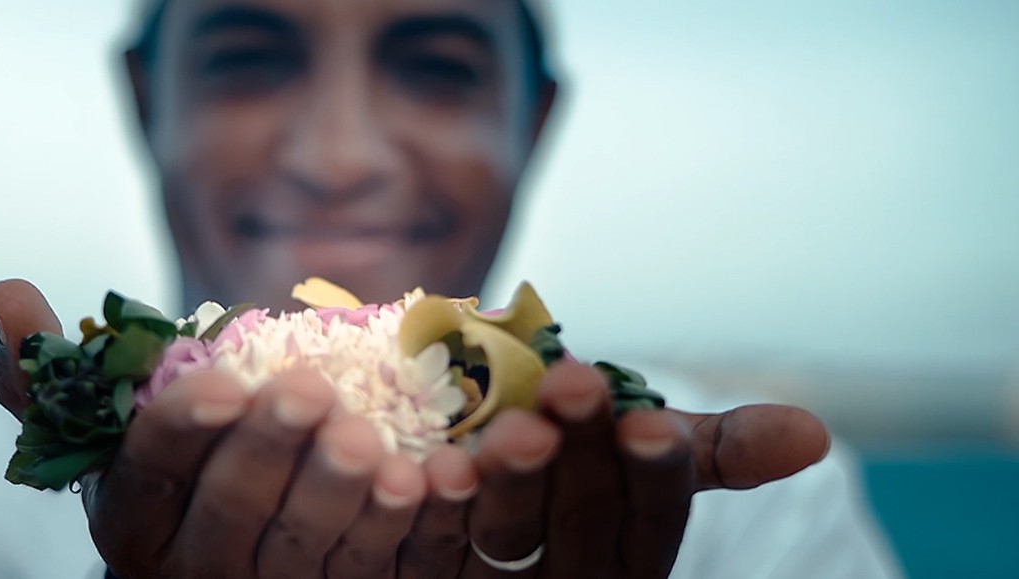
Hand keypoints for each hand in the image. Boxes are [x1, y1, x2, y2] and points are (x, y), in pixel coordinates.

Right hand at [0, 279, 427, 577]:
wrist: (225, 551)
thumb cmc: (167, 466)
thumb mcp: (106, 428)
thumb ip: (54, 374)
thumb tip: (7, 292)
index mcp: (131, 519)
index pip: (151, 474)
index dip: (184, 428)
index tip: (224, 380)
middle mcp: (192, 568)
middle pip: (233, 510)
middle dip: (273, 451)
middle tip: (315, 392)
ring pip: (307, 549)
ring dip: (345, 496)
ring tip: (378, 443)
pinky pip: (379, 570)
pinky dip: (411, 528)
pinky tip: (439, 479)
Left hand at [451, 361, 830, 577]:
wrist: (469, 448)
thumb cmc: (577, 455)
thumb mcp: (644, 452)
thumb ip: (710, 448)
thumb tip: (813, 434)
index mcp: (624, 559)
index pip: (649, 524)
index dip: (653, 476)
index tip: (650, 420)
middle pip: (572, 529)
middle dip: (573, 459)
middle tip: (568, 386)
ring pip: (496, 544)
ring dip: (502, 488)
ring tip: (505, 427)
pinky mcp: (414, 576)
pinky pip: (414, 551)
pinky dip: (420, 510)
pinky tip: (423, 463)